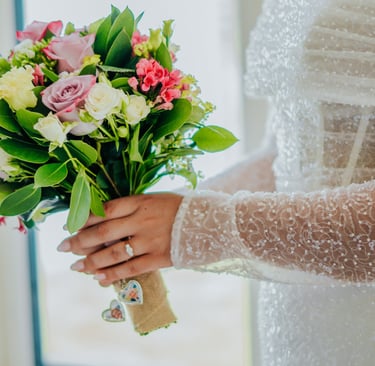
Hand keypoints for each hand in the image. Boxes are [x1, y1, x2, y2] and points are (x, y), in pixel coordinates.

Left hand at [57, 193, 183, 285]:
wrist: (208, 222)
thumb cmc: (179, 208)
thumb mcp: (155, 200)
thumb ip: (132, 207)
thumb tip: (105, 218)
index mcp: (141, 202)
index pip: (106, 209)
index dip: (85, 218)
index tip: (71, 224)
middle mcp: (142, 221)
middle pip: (103, 233)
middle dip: (80, 241)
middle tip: (64, 247)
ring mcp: (150, 241)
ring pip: (113, 254)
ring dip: (91, 262)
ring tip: (77, 267)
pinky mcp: (159, 258)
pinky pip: (130, 269)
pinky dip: (112, 275)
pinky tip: (98, 279)